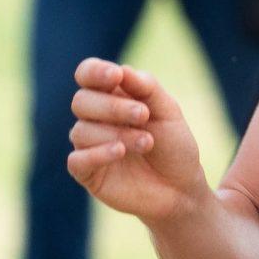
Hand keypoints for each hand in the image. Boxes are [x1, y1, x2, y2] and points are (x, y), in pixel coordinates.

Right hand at [64, 58, 210, 223]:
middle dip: (112, 107)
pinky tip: (120, 152)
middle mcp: (95, 119)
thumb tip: (121, 70)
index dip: (94, 72)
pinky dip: (97, 154)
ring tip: (147, 142)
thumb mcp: (168, 111)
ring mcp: (89, 147)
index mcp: (111, 96)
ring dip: (116, 133)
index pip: (87, 75)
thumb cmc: (174, 145)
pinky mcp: (88, 174)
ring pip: (81, 131)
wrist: (182, 188)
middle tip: (143, 114)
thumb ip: (146, 88)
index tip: (115, 77)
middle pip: (81, 101)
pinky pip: (76, 160)